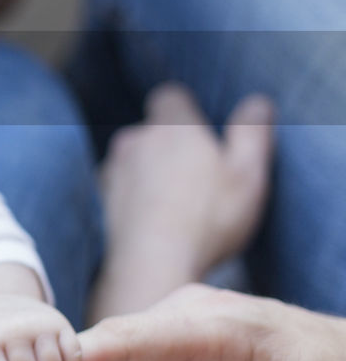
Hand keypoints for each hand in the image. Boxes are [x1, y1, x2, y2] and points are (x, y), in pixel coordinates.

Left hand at [99, 84, 273, 286]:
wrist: (152, 263)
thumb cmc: (207, 217)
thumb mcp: (247, 173)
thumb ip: (252, 133)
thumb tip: (258, 102)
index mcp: (170, 125)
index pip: (170, 97)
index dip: (187, 111)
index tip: (206, 134)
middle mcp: (134, 139)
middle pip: (152, 129)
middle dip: (172, 144)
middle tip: (201, 178)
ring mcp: (113, 169)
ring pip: (135, 159)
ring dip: (153, 172)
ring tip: (181, 204)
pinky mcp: (102, 199)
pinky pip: (124, 188)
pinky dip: (138, 196)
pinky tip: (158, 220)